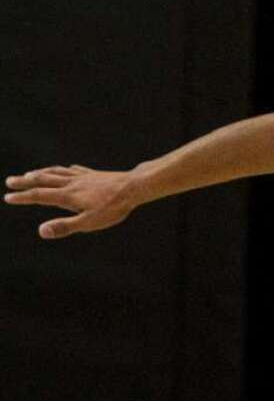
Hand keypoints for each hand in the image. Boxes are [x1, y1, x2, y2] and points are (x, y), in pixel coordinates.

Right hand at [4, 165, 136, 238]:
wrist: (135, 187)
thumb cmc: (114, 207)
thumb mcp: (89, 222)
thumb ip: (65, 227)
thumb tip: (41, 231)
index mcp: (67, 196)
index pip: (39, 196)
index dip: (22, 197)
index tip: (8, 197)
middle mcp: (72, 183)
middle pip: (44, 180)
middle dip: (25, 181)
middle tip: (10, 180)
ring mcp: (84, 177)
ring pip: (57, 172)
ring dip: (42, 173)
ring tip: (31, 173)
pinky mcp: (95, 175)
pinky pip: (75, 170)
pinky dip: (65, 169)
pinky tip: (67, 169)